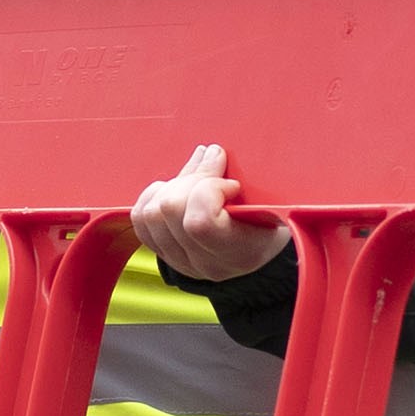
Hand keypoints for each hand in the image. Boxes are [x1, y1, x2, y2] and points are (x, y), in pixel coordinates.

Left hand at [132, 142, 290, 284]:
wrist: (262, 252)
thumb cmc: (272, 222)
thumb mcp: (273, 205)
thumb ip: (250, 183)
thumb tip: (211, 153)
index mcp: (239, 253)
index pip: (199, 222)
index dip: (210, 190)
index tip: (232, 185)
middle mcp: (204, 262)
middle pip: (170, 209)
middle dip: (191, 177)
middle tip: (213, 165)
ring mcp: (180, 260)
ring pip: (151, 212)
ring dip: (172, 185)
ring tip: (196, 176)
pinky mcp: (163, 252)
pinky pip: (141, 218)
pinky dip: (154, 196)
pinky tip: (176, 188)